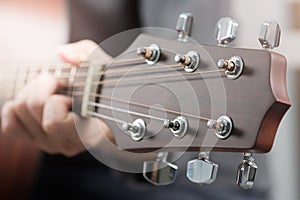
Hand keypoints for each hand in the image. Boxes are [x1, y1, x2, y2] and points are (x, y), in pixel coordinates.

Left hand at [1, 40, 113, 155]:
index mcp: (90, 132)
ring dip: (32, 92)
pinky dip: (15, 109)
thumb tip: (62, 53)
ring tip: (51, 90)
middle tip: (58, 81)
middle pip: (32, 108)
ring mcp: (52, 145)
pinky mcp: (38, 142)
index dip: (55, 100)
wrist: (105, 105)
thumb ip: (88, 55)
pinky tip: (36, 101)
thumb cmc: (105, 87)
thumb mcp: (104, 66)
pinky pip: (10, 126)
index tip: (70, 87)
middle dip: (42, 85)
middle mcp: (69, 143)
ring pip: (19, 111)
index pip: (53, 122)